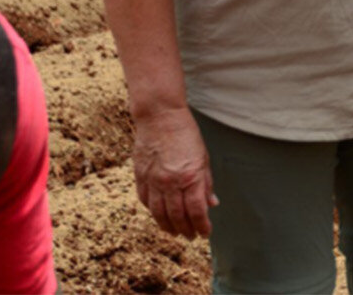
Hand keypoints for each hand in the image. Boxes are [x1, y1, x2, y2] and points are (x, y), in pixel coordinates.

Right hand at [132, 107, 217, 238]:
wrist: (160, 117)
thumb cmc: (186, 135)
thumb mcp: (204, 157)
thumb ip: (206, 182)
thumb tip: (212, 204)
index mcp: (190, 176)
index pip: (196, 211)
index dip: (201, 226)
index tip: (205, 233)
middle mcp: (171, 182)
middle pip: (177, 216)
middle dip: (186, 229)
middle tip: (191, 236)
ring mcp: (153, 180)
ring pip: (159, 213)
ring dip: (168, 226)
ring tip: (175, 232)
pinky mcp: (140, 176)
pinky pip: (146, 201)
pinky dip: (153, 211)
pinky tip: (160, 215)